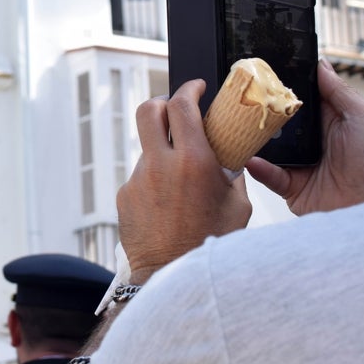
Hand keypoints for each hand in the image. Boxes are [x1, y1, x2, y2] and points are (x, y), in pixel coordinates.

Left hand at [117, 80, 251, 282]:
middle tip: (176, 110)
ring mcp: (138, 180)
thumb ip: (233, 173)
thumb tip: (231, 154)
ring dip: (164, 152)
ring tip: (183, 181)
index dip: (189, 88)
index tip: (196, 87)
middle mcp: (160, 165)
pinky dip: (156, 181)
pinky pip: (142, 177)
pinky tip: (169, 204)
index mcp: (193, 161)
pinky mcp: (125, 196)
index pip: (182, 105)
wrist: (172, 276)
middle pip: (148, 110)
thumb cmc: (210, 244)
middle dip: (163, 103)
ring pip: (147, 149)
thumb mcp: (238, 205)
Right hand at [247, 59, 363, 213]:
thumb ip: (340, 90)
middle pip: (279, 119)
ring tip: (240, 126)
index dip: (286, 86)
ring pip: (268, 145)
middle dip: (263, 109)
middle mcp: (311, 139)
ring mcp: (298, 162)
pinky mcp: (289, 185)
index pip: (301, 98)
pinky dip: (259, 167)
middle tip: (246, 98)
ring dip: (255, 138)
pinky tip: (252, 158)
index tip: (267, 72)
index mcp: (328, 119)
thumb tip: (321, 65)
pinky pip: (268, 173)